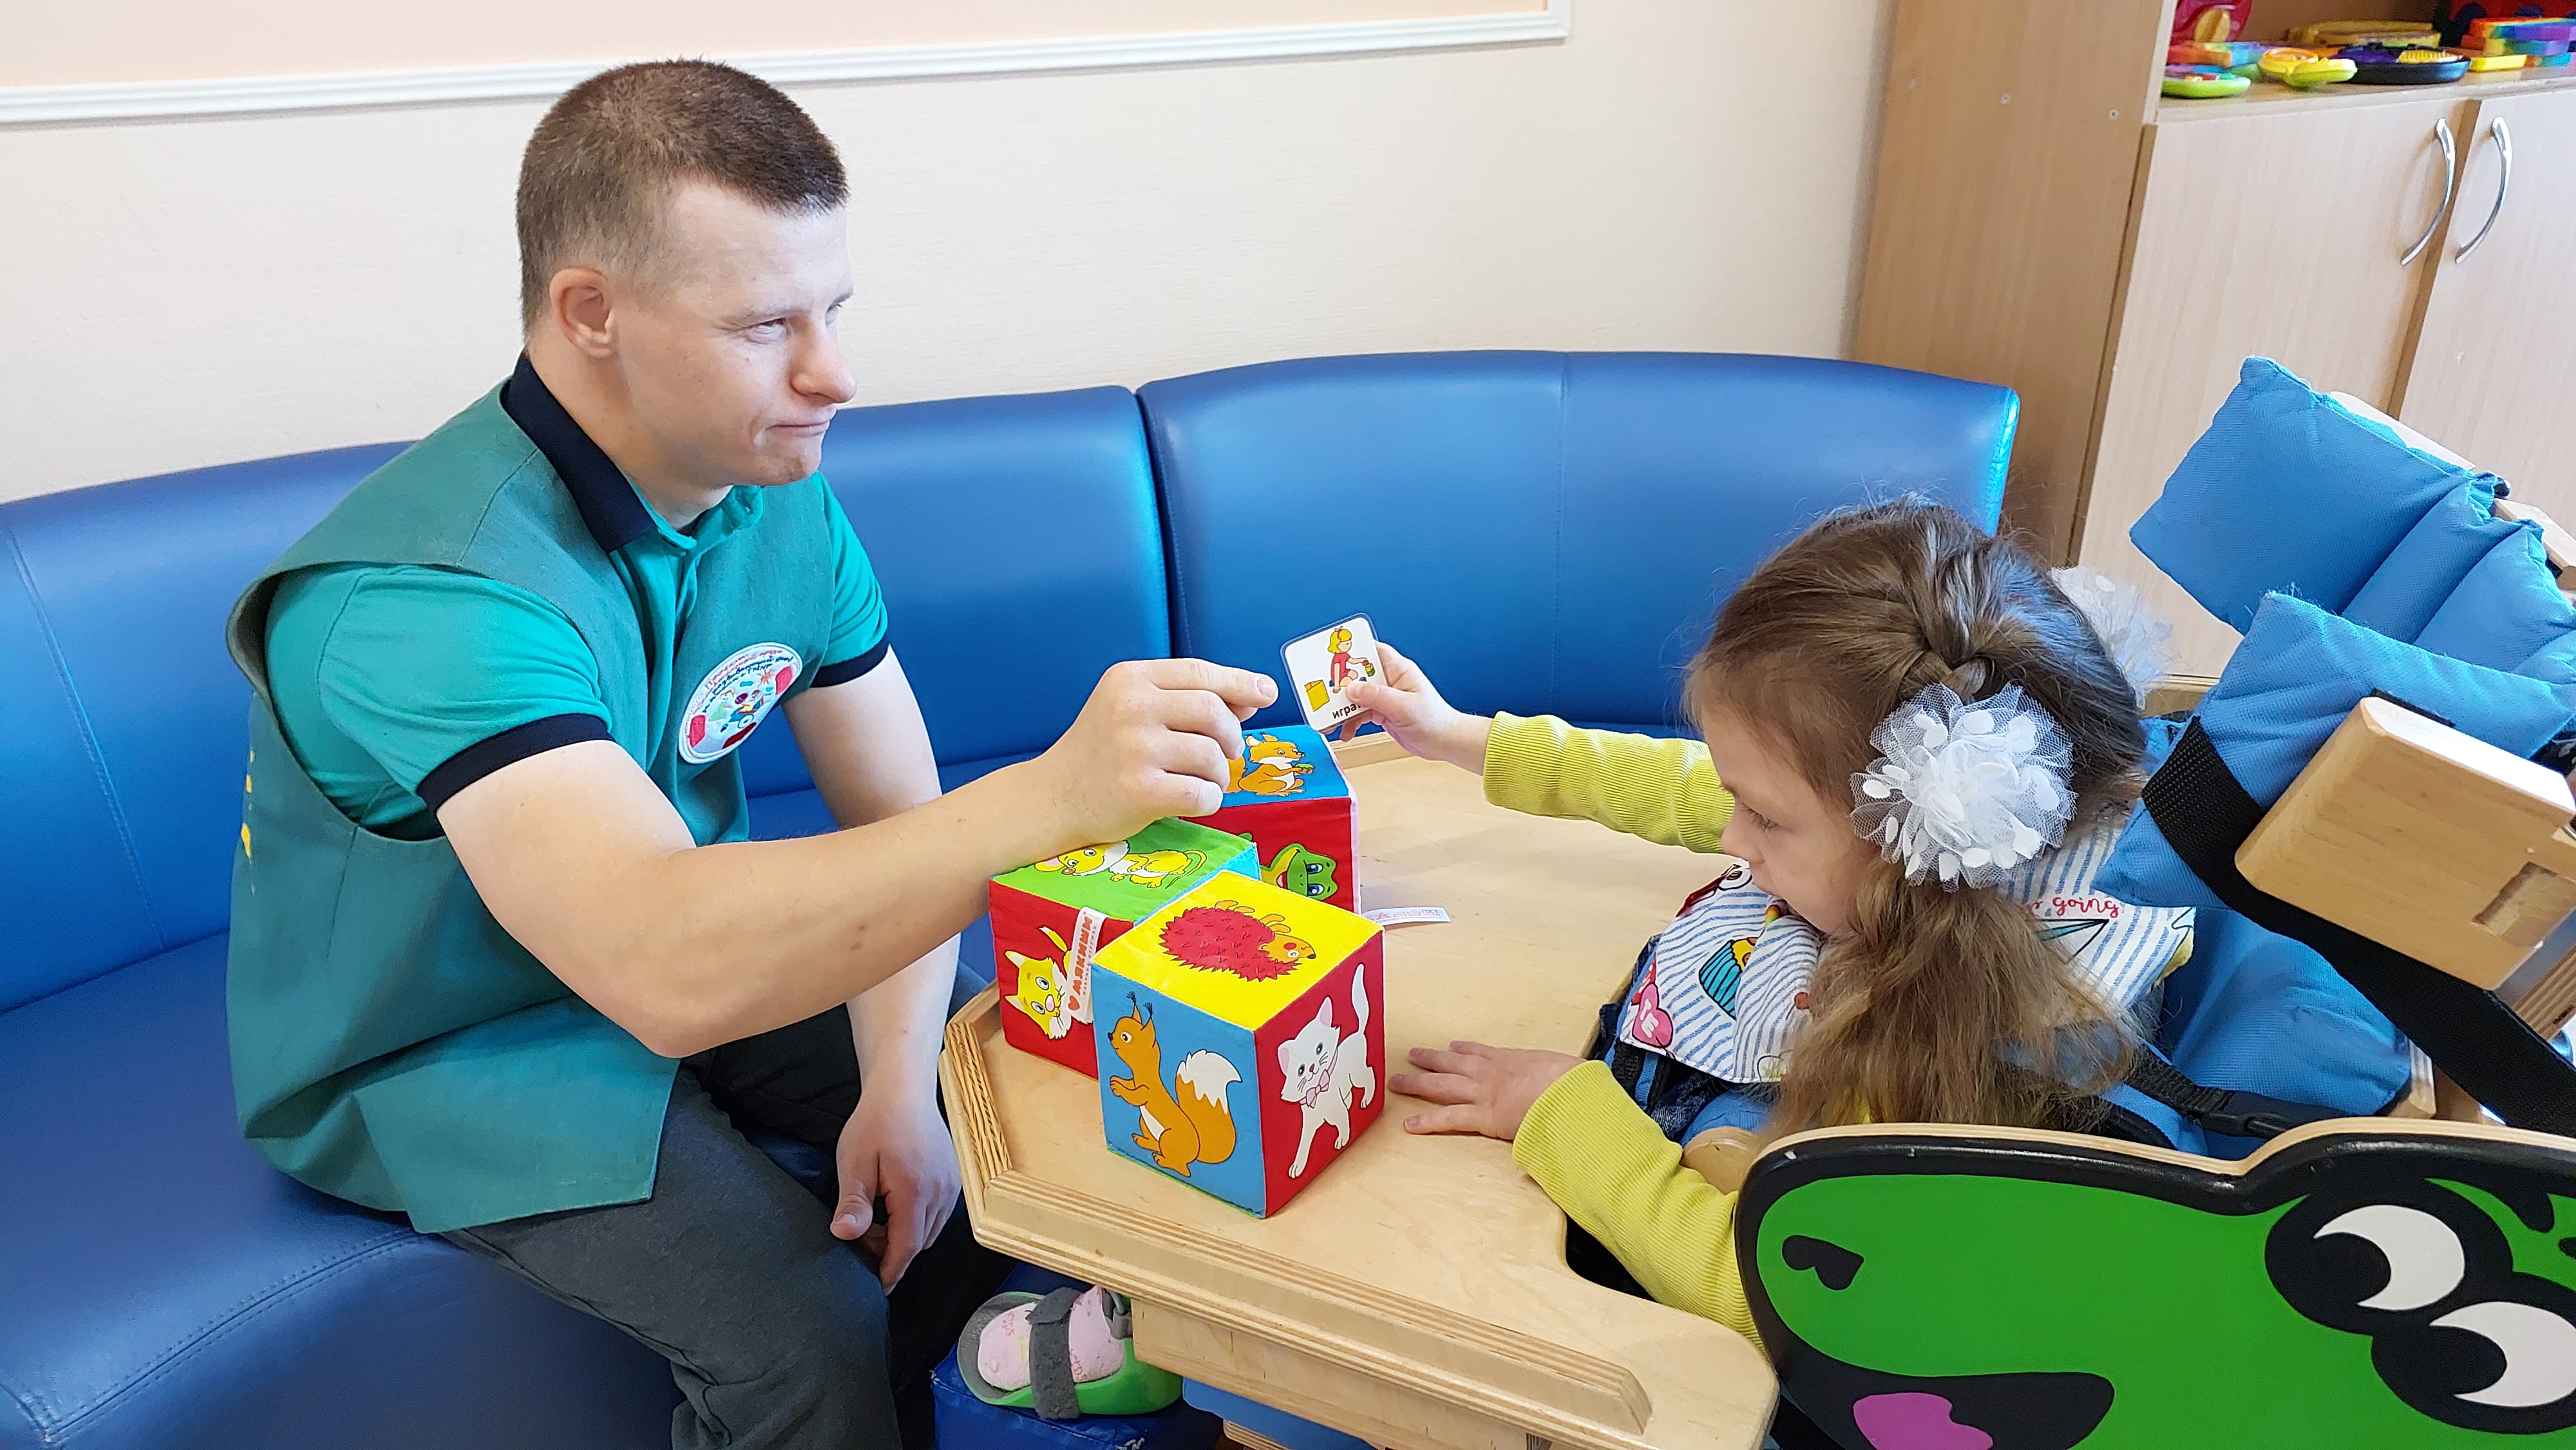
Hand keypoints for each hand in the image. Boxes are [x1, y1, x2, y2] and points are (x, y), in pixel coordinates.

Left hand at [832, 1085, 961, 1290]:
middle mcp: (941, 1193)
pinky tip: (895, 1205)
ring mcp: (951, 1185)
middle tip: (862, 1242)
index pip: (905, 1248)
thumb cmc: (875, 1123)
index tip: (876, 1289)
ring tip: (876, 1222)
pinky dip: (918, 1220)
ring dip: (905, 1236)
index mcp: (916, 1192)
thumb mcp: (855, 1163)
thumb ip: (853, 1202)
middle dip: (892, 1252)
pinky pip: (938, 1213)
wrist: (903, 1089)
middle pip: (919, 1243)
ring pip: (930, 1230)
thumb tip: (844, 1235)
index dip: (889, 1271)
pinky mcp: (953, 1178)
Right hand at [1027, 659, 1277, 844]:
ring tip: (1205, 780)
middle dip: (1232, 736)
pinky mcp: (1138, 790)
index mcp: (1129, 679)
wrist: (1052, 797)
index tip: (1267, 693)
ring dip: (1221, 773)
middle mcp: (1131, 707)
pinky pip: (1202, 793)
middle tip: (1228, 754)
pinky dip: (1210, 800)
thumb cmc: (1100, 752)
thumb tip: (1252, 696)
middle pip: (1214, 712)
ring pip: (1212, 755)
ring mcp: (1134, 749)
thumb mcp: (1130, 709)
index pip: (1200, 672)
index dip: (1240, 683)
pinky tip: (1194, 800)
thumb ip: (1185, 699)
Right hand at [1339, 643, 1491, 773]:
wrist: (1444, 742)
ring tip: (1329, 720)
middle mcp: (1389, 680)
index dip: (1353, 649)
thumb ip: (1377, 697)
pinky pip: (1359, 713)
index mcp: (1398, 670)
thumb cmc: (1434, 720)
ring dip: (1341, 708)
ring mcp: (1384, 697)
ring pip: (1355, 697)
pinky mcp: (1381, 712)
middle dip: (1340, 685)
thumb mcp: (1403, 707)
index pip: (1372, 651)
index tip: (1333, 653)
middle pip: (1358, 675)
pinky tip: (1345, 732)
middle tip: (1322, 692)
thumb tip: (1351, 688)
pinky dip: (1350, 722)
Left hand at [1391, 1041, 1583, 1140]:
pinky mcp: (1482, 1116)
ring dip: (1418, 1083)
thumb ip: (1562, 1075)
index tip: (1453, 1047)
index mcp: (1513, 1060)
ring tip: (1398, 1081)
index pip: (1483, 1053)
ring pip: (1442, 1085)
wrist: (1567, 1090)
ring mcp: (1483, 1093)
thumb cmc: (1571, 1080)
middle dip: (1431, 1059)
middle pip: (1453, 1064)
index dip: (1465, 1050)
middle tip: (1413, 1055)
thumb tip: (1578, 1081)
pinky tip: (1410, 1125)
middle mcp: (1491, 1072)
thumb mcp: (1567, 1070)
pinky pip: (1449, 1119)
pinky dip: (1427, 1122)